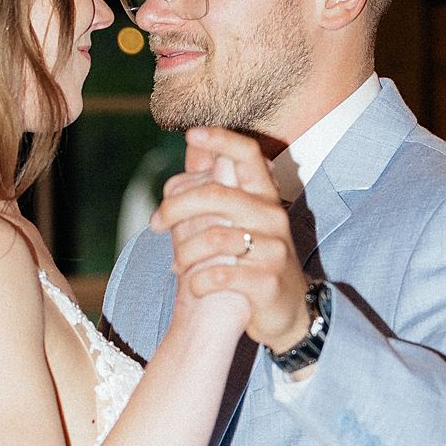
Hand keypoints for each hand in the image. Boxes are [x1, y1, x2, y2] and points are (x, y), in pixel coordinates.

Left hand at [151, 128, 310, 355]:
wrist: (289, 314)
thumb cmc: (256, 262)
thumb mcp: (244, 221)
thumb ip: (219, 186)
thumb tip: (192, 144)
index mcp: (265, 197)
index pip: (248, 155)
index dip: (221, 139)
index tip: (192, 132)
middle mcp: (274, 217)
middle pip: (215, 196)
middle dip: (175, 208)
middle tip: (155, 223)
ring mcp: (274, 250)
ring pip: (213, 238)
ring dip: (184, 254)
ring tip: (177, 266)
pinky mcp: (267, 283)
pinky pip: (218, 275)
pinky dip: (196, 282)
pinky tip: (194, 287)